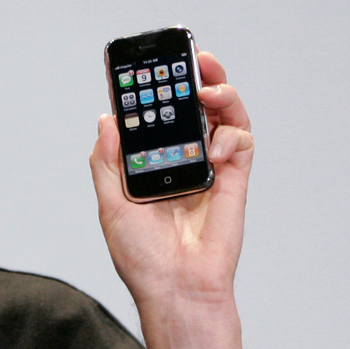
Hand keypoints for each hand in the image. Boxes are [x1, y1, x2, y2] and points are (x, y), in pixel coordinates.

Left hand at [90, 50, 252, 305]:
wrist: (176, 289)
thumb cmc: (143, 257)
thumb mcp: (110, 204)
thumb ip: (109, 160)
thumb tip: (108, 118)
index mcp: (152, 161)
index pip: (157, 114)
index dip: (156, 88)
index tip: (150, 64)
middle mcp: (182, 158)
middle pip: (194, 106)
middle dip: (195, 77)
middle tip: (193, 59)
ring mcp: (210, 166)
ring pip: (223, 115)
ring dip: (221, 91)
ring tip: (209, 84)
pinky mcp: (234, 179)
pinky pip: (241, 142)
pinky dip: (233, 133)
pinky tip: (218, 144)